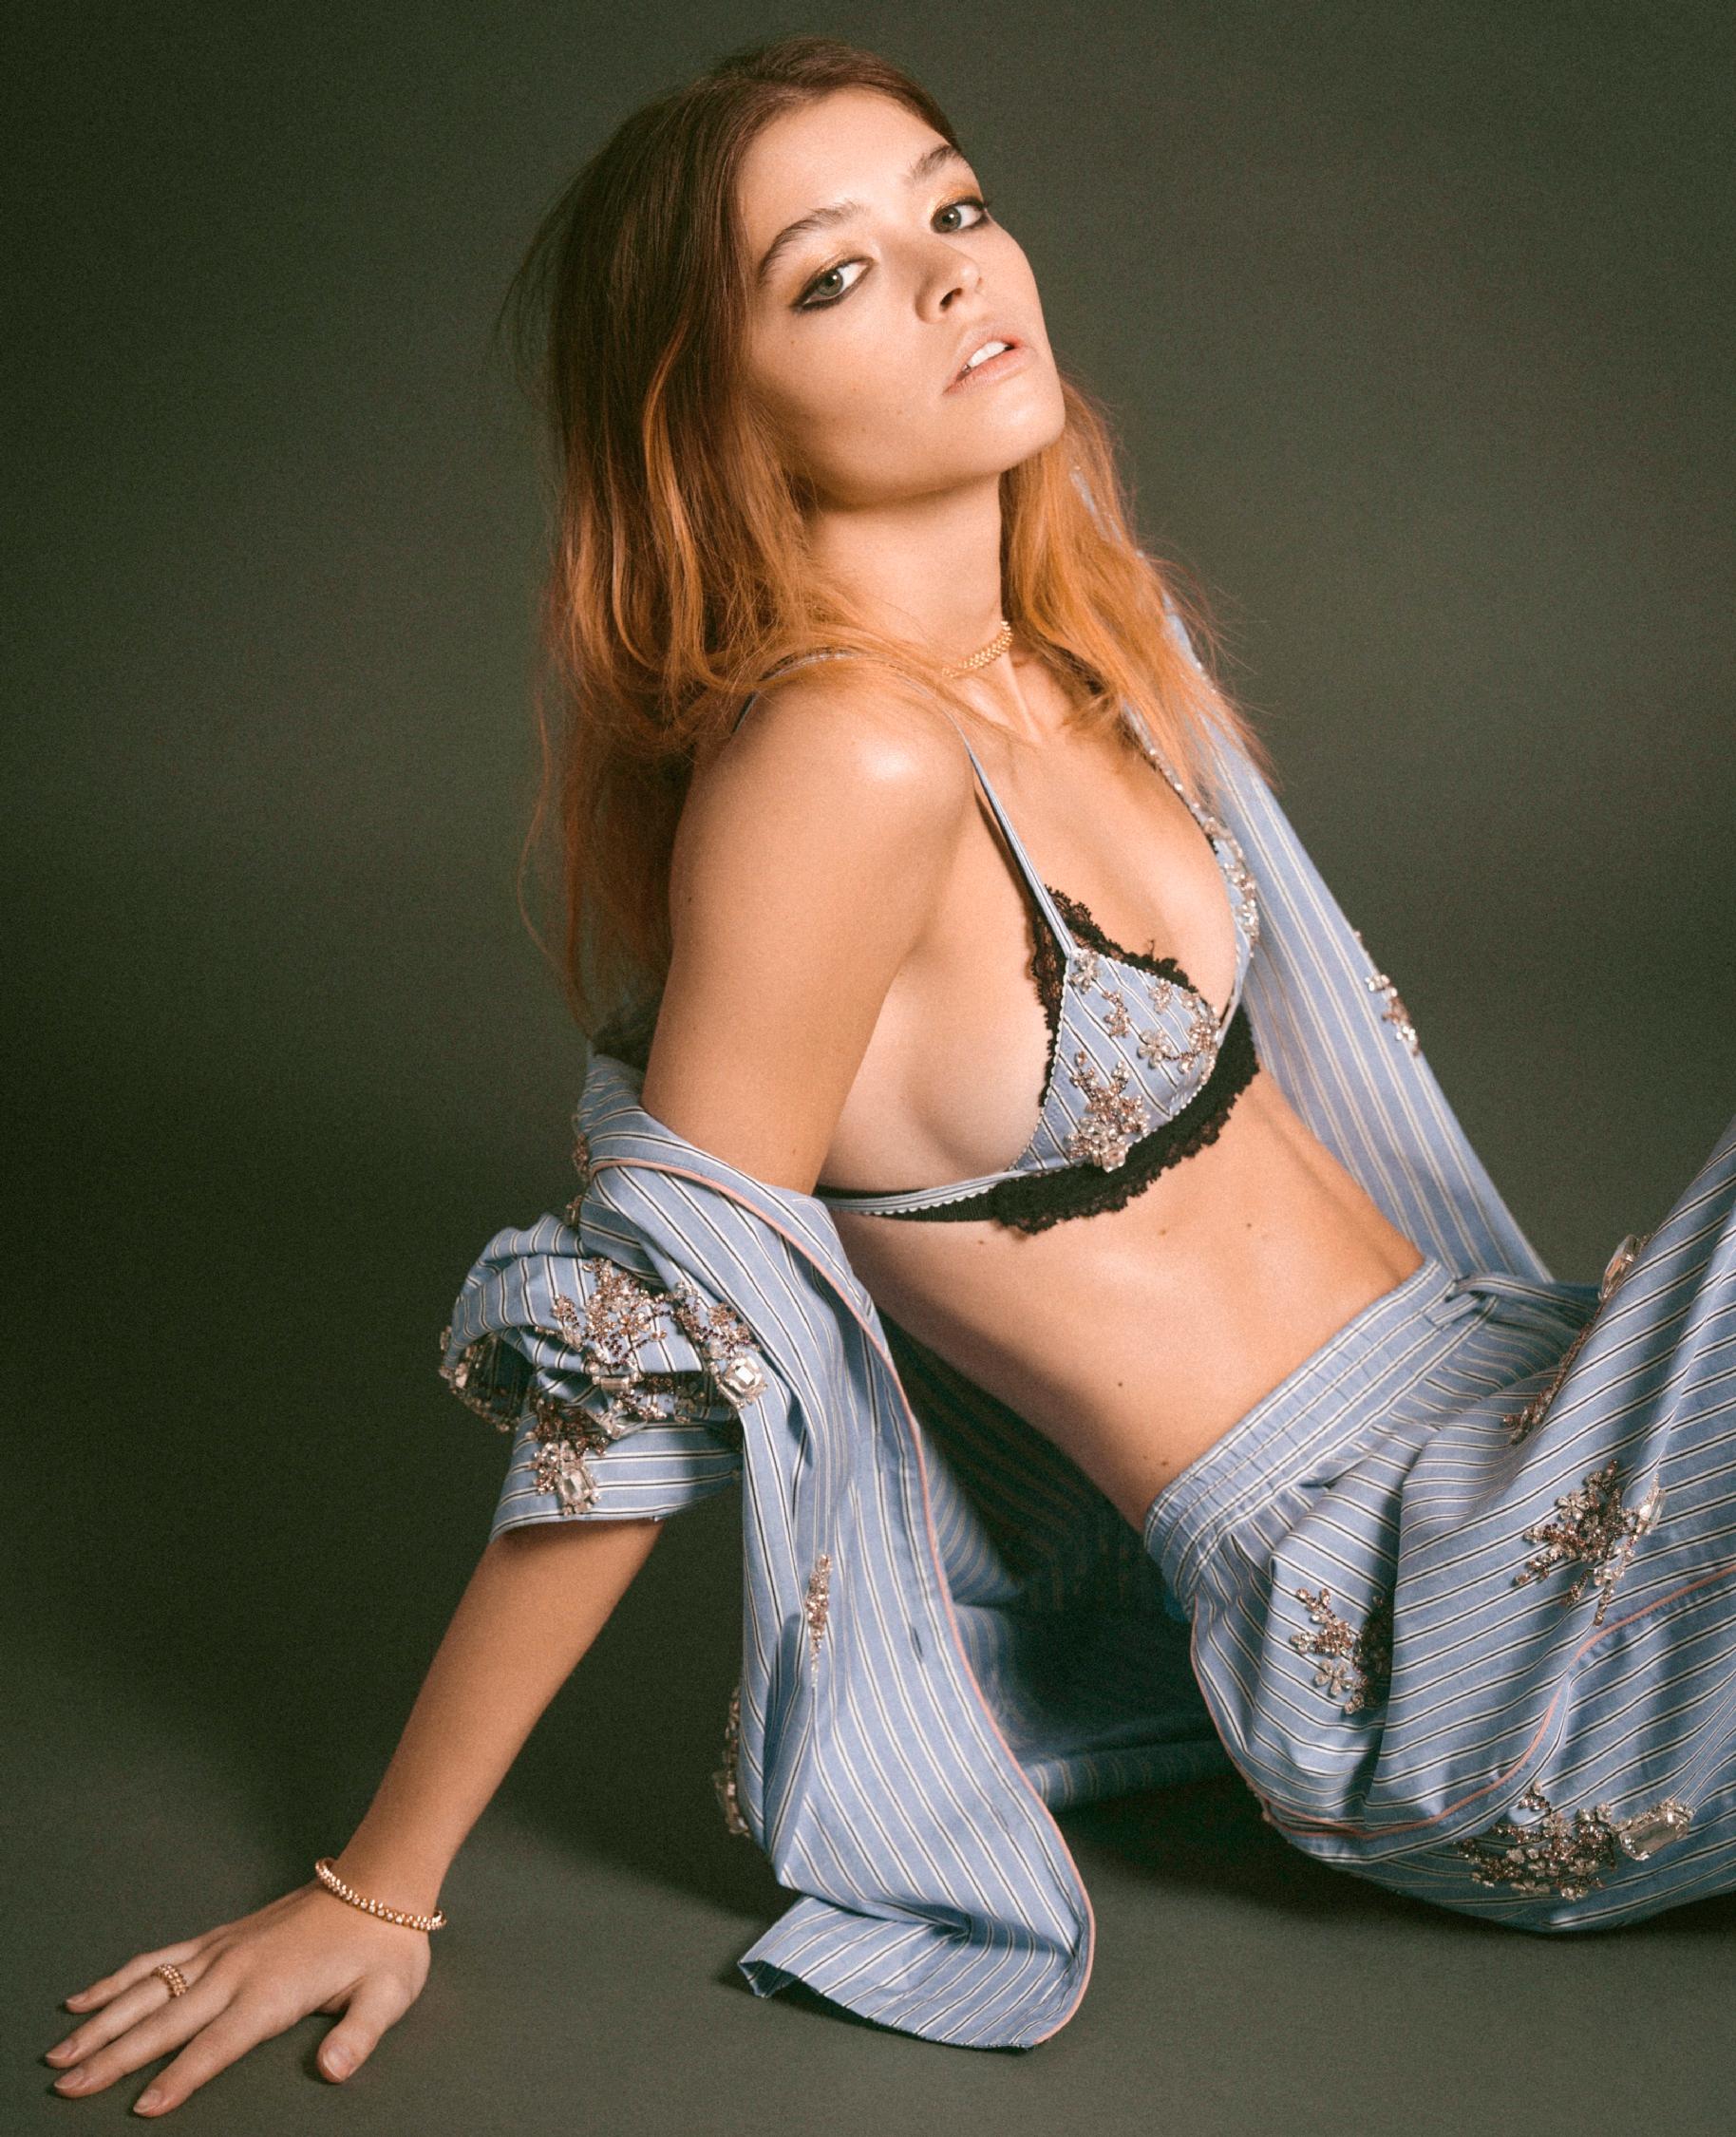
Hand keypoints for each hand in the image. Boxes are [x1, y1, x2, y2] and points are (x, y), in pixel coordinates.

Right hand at [42, 1878, 432, 2114]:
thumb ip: (359, 2036)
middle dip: (114, 2057)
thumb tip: (333, 2070)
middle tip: (67, 2087)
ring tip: (60, 2053)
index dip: (180, 2078)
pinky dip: (119, 1978)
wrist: (378, 1882)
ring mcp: (222, 1951)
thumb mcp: (387, 1996)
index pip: (217, 2045)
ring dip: (102, 2021)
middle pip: (165, 2021)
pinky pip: (158, 1959)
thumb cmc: (385, 1947)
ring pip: (148, 1989)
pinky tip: (85, 1997)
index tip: (142, 2108)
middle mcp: (236, 1971)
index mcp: (272, 1992)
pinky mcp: (219, 1938)